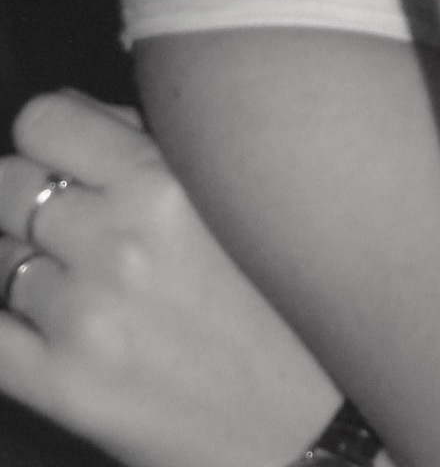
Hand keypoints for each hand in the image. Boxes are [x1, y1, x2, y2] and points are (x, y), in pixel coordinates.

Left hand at [0, 91, 339, 466]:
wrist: (312, 418)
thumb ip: (155, 145)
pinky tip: (35, 317)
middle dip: (28, 195)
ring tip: (75, 279)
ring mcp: (85, 316)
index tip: (62, 153)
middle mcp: (119, 241)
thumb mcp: (235, 196)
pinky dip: (5, 318)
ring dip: (25, 261)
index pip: (44, 120)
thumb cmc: (285, 297)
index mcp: (165, 181)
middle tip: (64, 219)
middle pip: (7, 183)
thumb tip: (79, 118)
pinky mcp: (65, 386)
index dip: (48, 135)